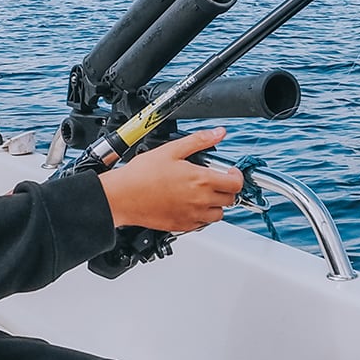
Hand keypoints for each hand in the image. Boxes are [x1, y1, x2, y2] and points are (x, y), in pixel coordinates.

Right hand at [97, 128, 243, 232]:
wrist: (122, 197)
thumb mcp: (172, 150)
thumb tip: (218, 133)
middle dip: (226, 188)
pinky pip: (203, 224)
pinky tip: (190, 204)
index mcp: (201, 180)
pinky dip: (202, 216)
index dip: (236, 176)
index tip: (230, 172)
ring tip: (202, 193)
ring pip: (218, 214)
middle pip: (230, 199)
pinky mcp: (182, 227)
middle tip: (215, 180)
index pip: (235, 183)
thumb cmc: (141, 175)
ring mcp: (192, 216)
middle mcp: (200, 201)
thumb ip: (199, 140)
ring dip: (216, 204)